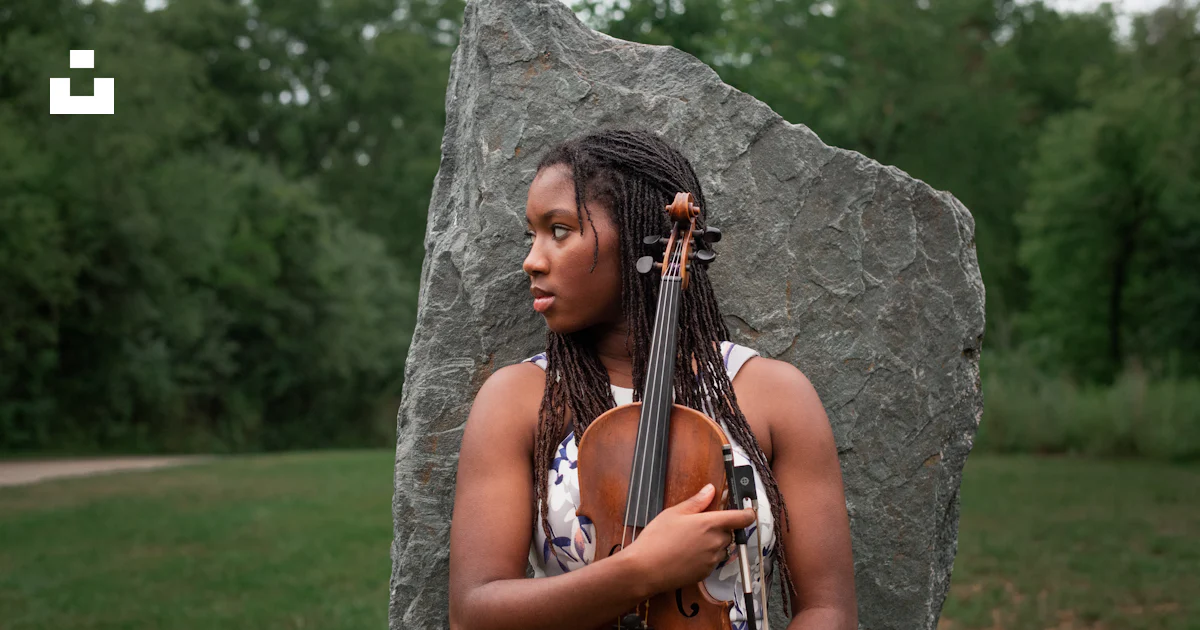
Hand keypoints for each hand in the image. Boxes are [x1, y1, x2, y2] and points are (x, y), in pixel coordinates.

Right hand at [621, 483, 755, 594]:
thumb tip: (710, 490)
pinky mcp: (706, 573)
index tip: (747, 510)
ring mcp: (712, 560)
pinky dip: (705, 556)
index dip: (748, 513)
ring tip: (689, 541)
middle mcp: (716, 542)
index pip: (743, 518)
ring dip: (713, 542)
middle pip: (729, 532)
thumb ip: (696, 501)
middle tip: (700, 525)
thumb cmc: (657, 540)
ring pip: (721, 547)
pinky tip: (686, 553)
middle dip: (720, 527)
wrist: (646, 569)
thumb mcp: (674, 513)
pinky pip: (712, 561)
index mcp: (711, 524)